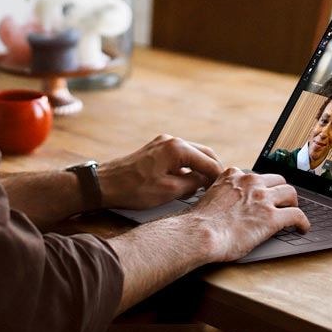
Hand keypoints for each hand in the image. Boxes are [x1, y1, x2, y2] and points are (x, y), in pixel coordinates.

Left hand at [98, 134, 222, 209]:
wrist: (105, 184)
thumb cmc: (134, 189)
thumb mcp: (169, 191)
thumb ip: (192, 184)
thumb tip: (205, 181)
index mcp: (177, 148)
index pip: (208, 161)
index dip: (218, 177)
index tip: (225, 189)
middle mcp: (171, 140)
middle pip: (202, 153)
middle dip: (212, 169)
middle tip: (219, 187)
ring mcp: (163, 143)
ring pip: (191, 154)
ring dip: (199, 168)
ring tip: (204, 188)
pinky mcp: (156, 150)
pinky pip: (179, 156)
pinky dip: (187, 167)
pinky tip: (187, 182)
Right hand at [183, 167, 309, 261]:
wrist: (199, 233)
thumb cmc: (200, 222)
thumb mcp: (210, 196)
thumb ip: (222, 193)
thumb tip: (227, 205)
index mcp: (234, 175)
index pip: (256, 176)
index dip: (262, 187)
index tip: (264, 194)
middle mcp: (250, 182)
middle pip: (277, 180)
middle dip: (280, 191)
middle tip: (282, 203)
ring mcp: (263, 198)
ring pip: (290, 193)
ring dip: (293, 203)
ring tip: (293, 213)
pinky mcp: (272, 217)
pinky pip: (297, 215)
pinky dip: (303, 222)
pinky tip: (303, 228)